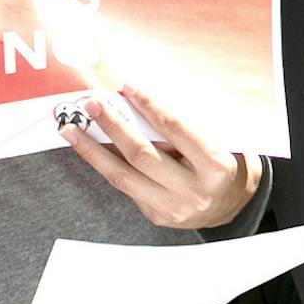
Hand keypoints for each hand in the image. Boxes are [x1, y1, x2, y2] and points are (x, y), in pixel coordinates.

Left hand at [61, 86, 261, 228]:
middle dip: (113, 126)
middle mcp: (194, 190)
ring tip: (72, 129)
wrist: (232, 204)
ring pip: (123, 176)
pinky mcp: (157, 217)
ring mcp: (173, 208)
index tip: (127, 87)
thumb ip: (183, 127)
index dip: (150, 106)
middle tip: (91, 105)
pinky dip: (107, 165)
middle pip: (142, 154)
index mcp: (215, 165)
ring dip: (93, 150)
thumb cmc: (224, 162)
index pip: (175, 129)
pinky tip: (91, 149)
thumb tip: (138, 102)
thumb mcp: (217, 139)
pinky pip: (126, 187)